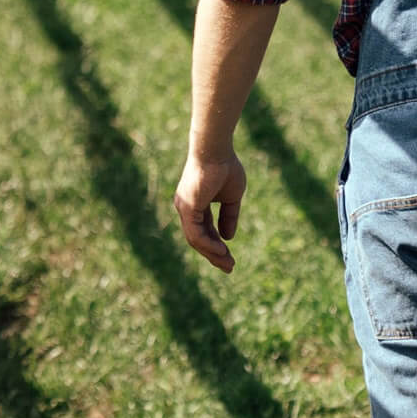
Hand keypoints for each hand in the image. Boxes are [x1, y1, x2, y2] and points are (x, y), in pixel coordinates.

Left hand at [174, 151, 246, 273]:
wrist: (216, 150)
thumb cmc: (225, 167)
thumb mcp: (231, 197)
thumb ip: (229, 216)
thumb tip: (228, 237)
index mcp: (195, 204)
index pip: (204, 231)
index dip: (217, 245)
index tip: (230, 257)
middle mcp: (186, 207)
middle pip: (199, 239)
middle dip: (214, 254)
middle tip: (229, 267)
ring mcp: (185, 208)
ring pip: (196, 239)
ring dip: (212, 253)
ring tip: (228, 263)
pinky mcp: (188, 207)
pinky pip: (196, 233)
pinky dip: (208, 244)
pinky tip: (222, 250)